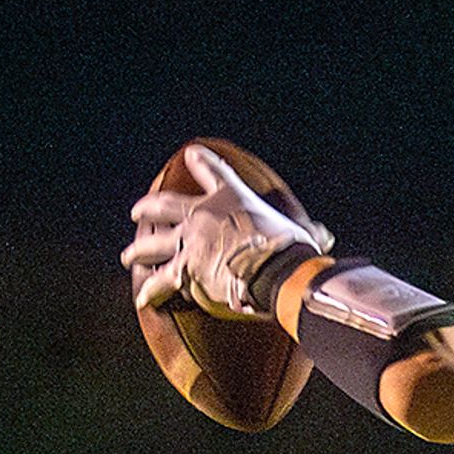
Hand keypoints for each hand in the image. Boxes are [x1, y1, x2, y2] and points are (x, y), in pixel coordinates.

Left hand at [124, 145, 329, 321]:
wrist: (277, 270)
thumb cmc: (292, 249)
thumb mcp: (301, 232)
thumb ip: (307, 232)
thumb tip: (326, 236)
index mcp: (230, 196)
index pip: (211, 169)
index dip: (201, 162)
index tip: (192, 154)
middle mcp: (202, 213)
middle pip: (164, 205)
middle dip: (148, 208)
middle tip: (137, 211)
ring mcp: (190, 241)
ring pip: (153, 244)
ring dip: (138, 250)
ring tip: (127, 256)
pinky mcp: (186, 269)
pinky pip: (162, 281)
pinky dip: (152, 290)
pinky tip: (143, 298)